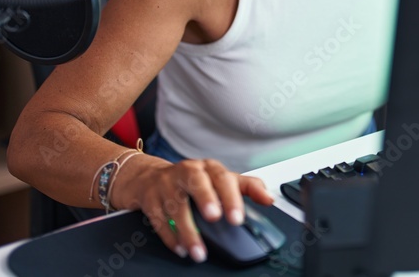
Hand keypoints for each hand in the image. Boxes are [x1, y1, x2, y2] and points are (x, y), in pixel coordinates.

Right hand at [112, 157, 274, 261]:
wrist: (149, 177)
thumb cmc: (191, 180)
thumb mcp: (220, 180)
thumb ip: (247, 188)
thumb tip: (269, 198)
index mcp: (208, 168)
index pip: (223, 178)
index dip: (231, 197)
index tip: (237, 217)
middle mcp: (187, 172)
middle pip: (197, 182)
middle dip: (206, 199)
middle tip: (215, 218)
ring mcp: (166, 184)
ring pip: (176, 205)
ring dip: (187, 231)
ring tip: (198, 251)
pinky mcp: (149, 199)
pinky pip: (158, 219)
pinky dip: (169, 236)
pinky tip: (180, 248)